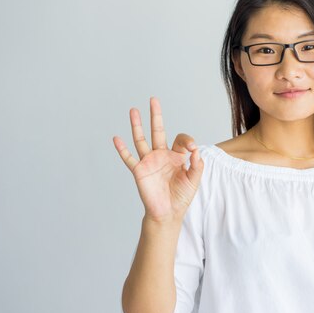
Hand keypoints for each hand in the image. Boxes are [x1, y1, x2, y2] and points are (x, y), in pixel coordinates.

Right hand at [112, 97, 203, 225]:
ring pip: (141, 140)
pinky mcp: (139, 171)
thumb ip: (197, 164)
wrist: (168, 212)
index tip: (192, 148)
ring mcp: (149, 162)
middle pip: (158, 131)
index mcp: (176, 156)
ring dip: (137, 125)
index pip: (180, 139)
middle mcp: (161, 155)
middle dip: (156, 116)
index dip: (187, 140)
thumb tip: (196, 150)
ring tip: (133, 110)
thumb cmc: (181, 196)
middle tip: (153, 100)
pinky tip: (116, 138)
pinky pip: (129, 158)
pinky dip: (122, 149)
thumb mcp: (194, 179)